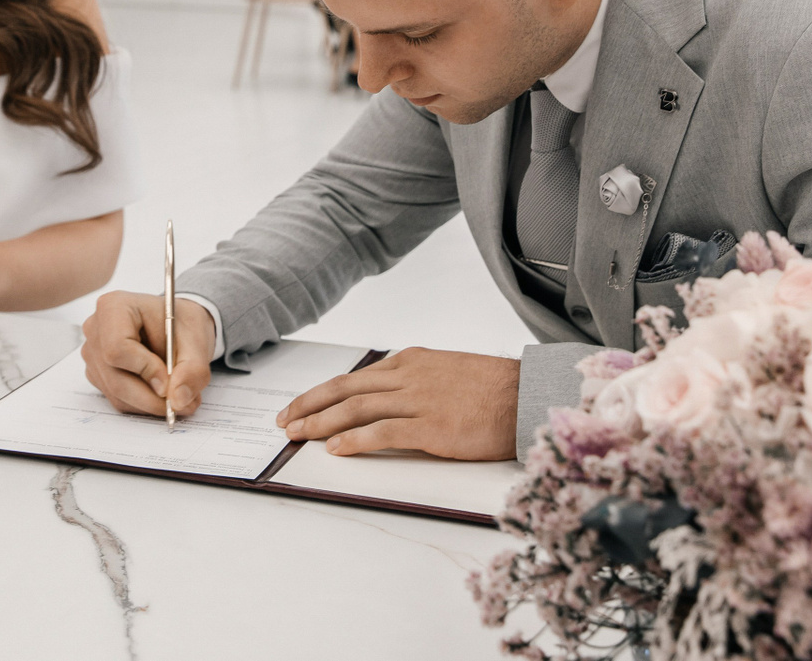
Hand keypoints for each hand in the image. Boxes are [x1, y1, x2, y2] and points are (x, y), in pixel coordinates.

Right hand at [81, 291, 214, 419]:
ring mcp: (93, 354)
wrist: (177, 328)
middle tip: (181, 403)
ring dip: (149, 403)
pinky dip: (142, 403)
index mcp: (114, 307)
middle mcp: (96, 330)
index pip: (117, 347)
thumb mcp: (197, 341)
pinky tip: (160, 392)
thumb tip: (178, 399)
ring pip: (116, 393)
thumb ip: (192, 370)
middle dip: (150, 396)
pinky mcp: (97, 374)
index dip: (145, 369)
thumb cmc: (182, 325)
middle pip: (115, 377)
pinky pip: (117, 398)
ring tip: (178, 396)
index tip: (170, 381)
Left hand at [276, 347, 518, 460]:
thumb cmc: (492, 389)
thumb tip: (386, 397)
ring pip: (356, 409)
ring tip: (298, 436)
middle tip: (285, 421)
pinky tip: (335, 449)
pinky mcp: (432, 425)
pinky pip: (383, 432)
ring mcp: (419, 400)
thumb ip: (415, 381)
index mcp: (411, 362)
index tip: (299, 405)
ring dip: (321, 423)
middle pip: (345, 390)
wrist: (527, 395)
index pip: (355, 378)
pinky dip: (354, 440)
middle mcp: (408, 376)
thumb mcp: (446, 372)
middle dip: (309, 406)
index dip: (322, 393)